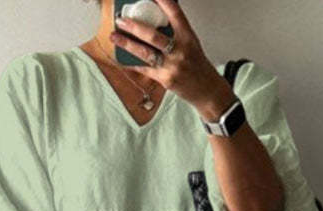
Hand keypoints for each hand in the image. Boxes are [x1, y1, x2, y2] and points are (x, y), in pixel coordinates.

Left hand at [109, 0, 235, 119]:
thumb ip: (175, 31)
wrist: (207, 90)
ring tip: (115, 37)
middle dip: (134, 27)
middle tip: (121, 20)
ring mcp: (172, 66)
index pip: (175, 14)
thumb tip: (154, 19)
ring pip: (145, 53)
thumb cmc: (197, 64)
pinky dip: (132, 63)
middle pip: (153, 36)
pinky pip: (145, 69)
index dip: (163, 2)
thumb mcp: (191, 43)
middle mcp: (180, 50)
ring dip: (127, 44)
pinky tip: (121, 58)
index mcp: (188, 37)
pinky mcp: (166, 80)